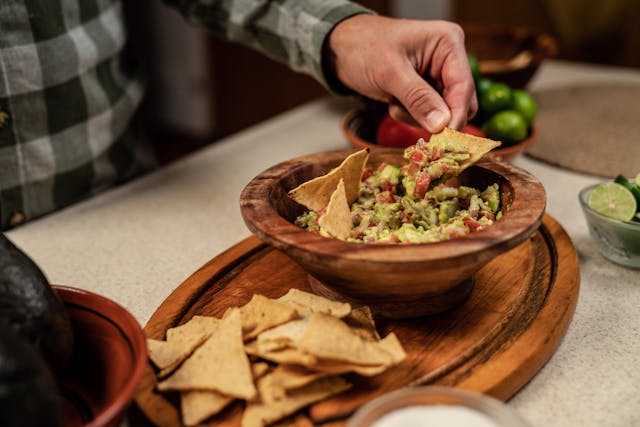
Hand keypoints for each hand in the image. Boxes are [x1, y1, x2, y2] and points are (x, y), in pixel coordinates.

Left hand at [326, 15, 476, 132]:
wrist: (342, 49)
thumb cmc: (364, 48)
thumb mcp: (390, 72)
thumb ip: (417, 98)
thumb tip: (442, 124)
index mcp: (448, 43)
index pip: (463, 85)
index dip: (456, 113)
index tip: (445, 137)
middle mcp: (448, 60)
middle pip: (460, 103)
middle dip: (433, 115)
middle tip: (406, 113)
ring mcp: (438, 77)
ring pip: (443, 114)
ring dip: (416, 115)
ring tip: (393, 99)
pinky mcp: (426, 91)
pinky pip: (428, 116)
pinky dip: (408, 115)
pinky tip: (392, 101)